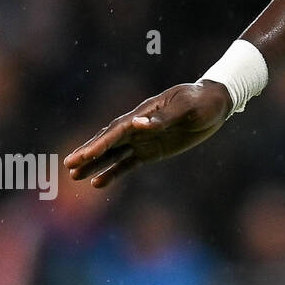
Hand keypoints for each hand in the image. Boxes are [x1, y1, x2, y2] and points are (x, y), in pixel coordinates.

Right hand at [64, 81, 233, 187]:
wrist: (215, 103)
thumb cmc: (202, 101)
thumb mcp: (187, 107)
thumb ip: (163, 117)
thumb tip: (137, 124)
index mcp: (144, 113)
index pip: (117, 130)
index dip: (99, 143)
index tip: (83, 156)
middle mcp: (139, 126)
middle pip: (108, 141)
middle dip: (89, 153)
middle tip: (68, 165)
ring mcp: (143, 139)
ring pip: (113, 154)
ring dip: (95, 164)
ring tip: (74, 176)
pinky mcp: (152, 151)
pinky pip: (128, 163)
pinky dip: (113, 172)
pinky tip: (98, 183)